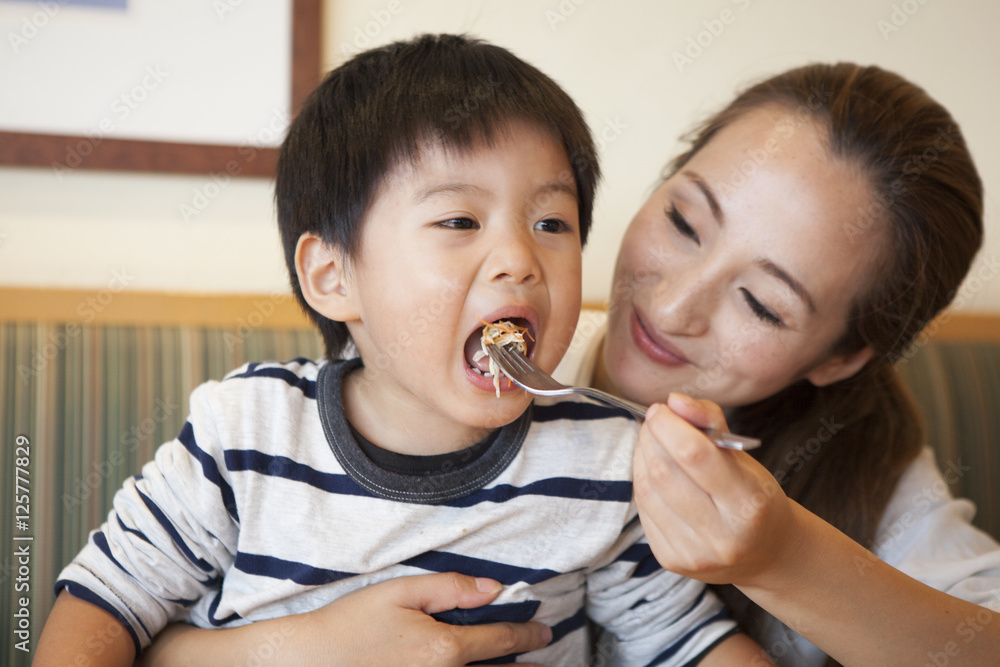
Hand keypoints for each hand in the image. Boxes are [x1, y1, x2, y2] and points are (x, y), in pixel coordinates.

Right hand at [141, 572, 551, 666]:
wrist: (309, 659)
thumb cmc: (351, 624)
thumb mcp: (400, 591)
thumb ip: (450, 588)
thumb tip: (492, 588)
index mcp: (445, 647)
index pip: (501, 641)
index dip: (528, 635)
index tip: (545, 633)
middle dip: (524, 666)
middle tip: (544, 658)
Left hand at [633, 394, 799, 587]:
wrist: (765, 555)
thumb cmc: (754, 497)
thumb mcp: (746, 457)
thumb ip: (710, 422)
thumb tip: (673, 401)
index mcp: (749, 504)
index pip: (695, 455)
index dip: (669, 425)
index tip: (662, 408)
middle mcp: (721, 535)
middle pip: (664, 472)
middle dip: (652, 436)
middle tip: (656, 421)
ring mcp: (694, 553)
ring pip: (647, 489)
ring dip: (642, 455)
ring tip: (653, 442)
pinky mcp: (670, 560)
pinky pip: (643, 509)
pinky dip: (641, 481)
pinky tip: (652, 470)